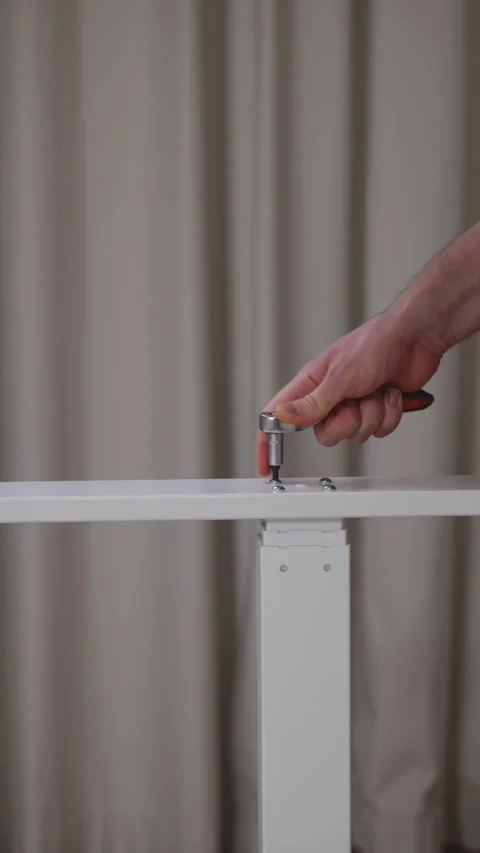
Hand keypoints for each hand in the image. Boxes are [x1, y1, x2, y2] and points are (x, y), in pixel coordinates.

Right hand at [256, 311, 441, 476]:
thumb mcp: (338, 376)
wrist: (414, 340)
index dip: (268, 442)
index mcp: (311, 385)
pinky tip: (390, 394)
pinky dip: (389, 414)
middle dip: (346, 423)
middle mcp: (330, 397)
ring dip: (372, 414)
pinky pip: (379, 432)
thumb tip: (282, 416)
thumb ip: (311, 402)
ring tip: (375, 390)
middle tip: (354, 402)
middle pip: (325, 434)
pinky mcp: (377, 411)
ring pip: (355, 435)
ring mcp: (354, 405)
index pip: (279, 416)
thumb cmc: (375, 344)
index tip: (265, 466)